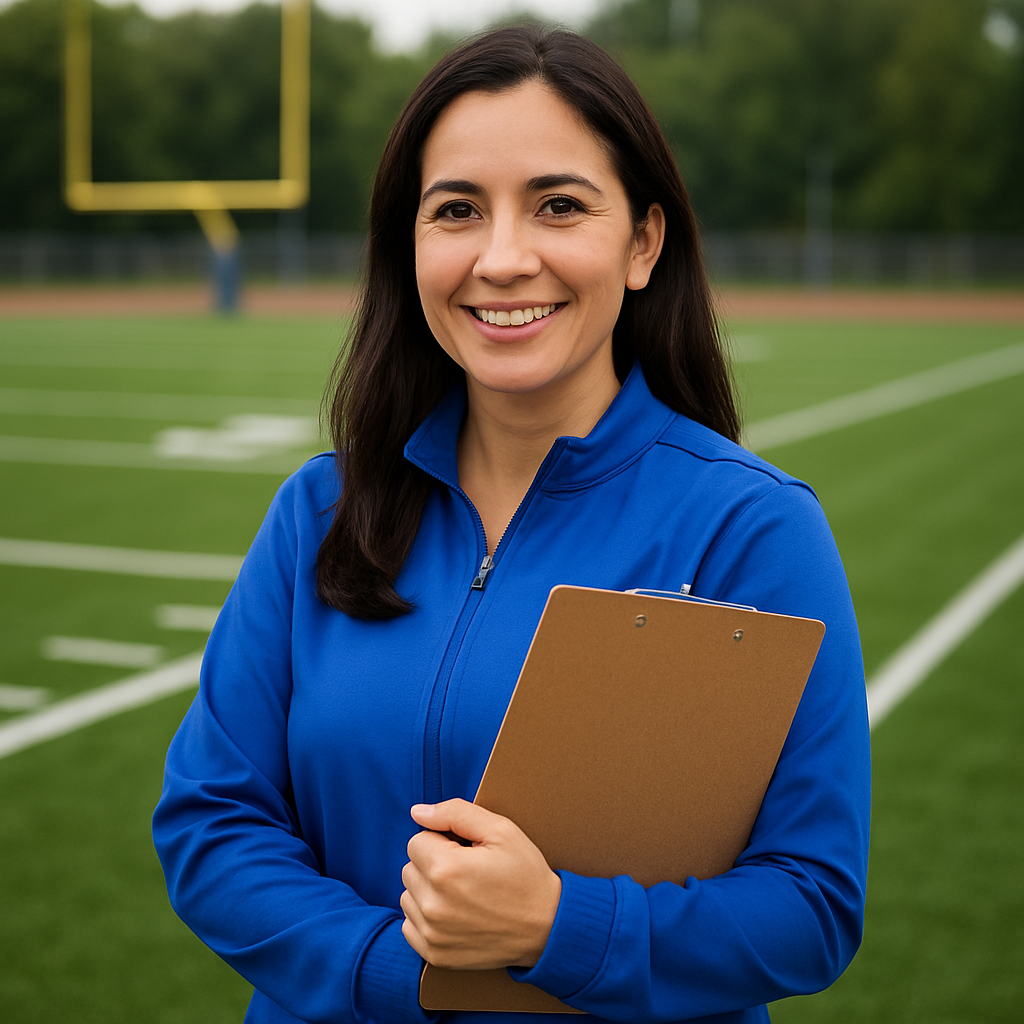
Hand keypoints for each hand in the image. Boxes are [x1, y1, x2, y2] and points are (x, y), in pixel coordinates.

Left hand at [400, 799, 560, 969]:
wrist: (546, 927)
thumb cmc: (525, 875)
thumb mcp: (500, 830)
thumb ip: (455, 813)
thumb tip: (417, 812)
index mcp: (446, 869)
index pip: (417, 841)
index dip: (442, 841)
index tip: (465, 851)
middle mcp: (433, 904)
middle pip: (410, 868)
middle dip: (433, 863)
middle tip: (466, 871)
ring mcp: (432, 933)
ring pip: (408, 895)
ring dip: (427, 890)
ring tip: (461, 892)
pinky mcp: (434, 954)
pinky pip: (409, 925)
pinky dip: (425, 917)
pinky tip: (454, 914)